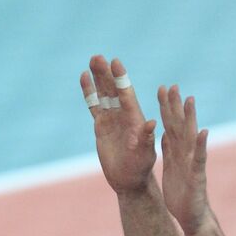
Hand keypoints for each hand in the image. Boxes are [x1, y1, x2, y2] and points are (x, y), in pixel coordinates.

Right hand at [83, 56, 155, 194]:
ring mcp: (112, 119)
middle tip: (98, 56)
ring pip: (103, 93)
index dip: (121, 78)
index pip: (127, 94)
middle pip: (113, 89)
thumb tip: (150, 123)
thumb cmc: (140, 168)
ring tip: (93, 59)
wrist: (129, 179)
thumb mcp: (145, 154)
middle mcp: (123, 115)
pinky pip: (93, 105)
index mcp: (135, 119)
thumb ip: (146, 139)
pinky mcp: (101, 126)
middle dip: (106, 73)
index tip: (115, 62)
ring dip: (98, 77)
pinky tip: (84, 78)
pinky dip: (89, 92)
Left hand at [157, 84, 212, 235]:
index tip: (162, 89)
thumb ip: (169, 150)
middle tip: (171, 85)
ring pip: (190, 137)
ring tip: (189, 99)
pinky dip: (201, 145)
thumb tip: (165, 133)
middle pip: (180, 126)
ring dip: (190, 118)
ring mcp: (193, 162)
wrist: (191, 216)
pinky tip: (203, 131)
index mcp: (177, 152)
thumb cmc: (181, 193)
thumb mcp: (170, 168)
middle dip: (175, 106)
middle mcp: (186, 153)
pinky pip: (199, 158)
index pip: (170, 125)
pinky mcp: (197, 175)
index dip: (166, 108)